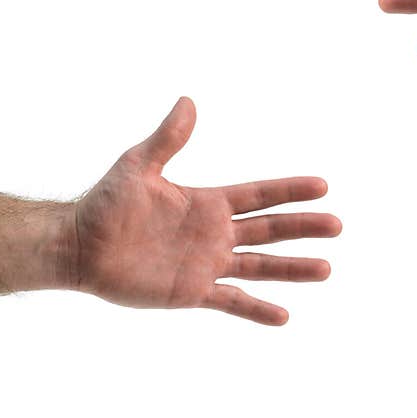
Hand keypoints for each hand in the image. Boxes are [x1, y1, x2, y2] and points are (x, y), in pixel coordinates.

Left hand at [68, 97, 340, 324]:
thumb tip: (188, 101)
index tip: (323, 186)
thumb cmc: (105, 204)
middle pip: (270, 229)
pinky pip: (232, 302)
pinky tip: (283, 316)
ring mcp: (206, 264)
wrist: (79, 247)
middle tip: (338, 226)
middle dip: (304, 227)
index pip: (260, 194)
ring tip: (326, 270)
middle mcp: (215, 233)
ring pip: (260, 266)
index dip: (290, 190)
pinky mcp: (192, 292)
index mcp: (208, 202)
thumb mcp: (137, 166)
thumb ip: (167, 139)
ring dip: (292, 268)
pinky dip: (256, 310)